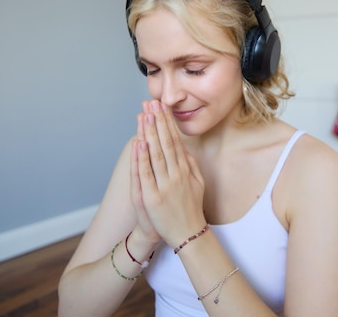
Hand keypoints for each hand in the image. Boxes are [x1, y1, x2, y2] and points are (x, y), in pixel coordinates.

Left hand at [135, 100, 206, 247]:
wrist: (187, 234)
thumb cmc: (190, 208)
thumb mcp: (198, 183)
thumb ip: (190, 164)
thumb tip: (183, 146)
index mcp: (185, 170)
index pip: (174, 141)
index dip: (167, 123)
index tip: (161, 107)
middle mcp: (176, 175)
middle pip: (165, 143)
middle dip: (157, 122)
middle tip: (151, 103)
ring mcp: (164, 185)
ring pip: (155, 154)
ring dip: (149, 133)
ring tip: (144, 115)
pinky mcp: (152, 197)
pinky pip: (146, 174)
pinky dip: (142, 158)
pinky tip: (140, 143)